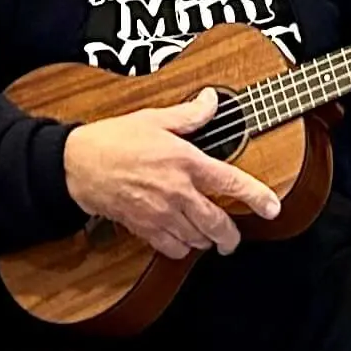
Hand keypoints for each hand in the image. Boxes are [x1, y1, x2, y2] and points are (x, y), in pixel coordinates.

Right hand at [62, 90, 278, 260]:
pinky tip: (181, 240)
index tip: (272, 209)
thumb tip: (212, 100)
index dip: (257, 198)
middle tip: (233, 239)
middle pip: (218, 225)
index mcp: (186, 162)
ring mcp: (161, 214)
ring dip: (205, 241)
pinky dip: (181, 248)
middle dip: (231, 237)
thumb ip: (189, 114)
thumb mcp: (154, 118)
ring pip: (197, 240)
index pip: (232, 184)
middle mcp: (178, 192)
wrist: (77, 165)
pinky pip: (172, 249)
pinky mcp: (144, 228)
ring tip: (207, 236)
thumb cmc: (114, 139)